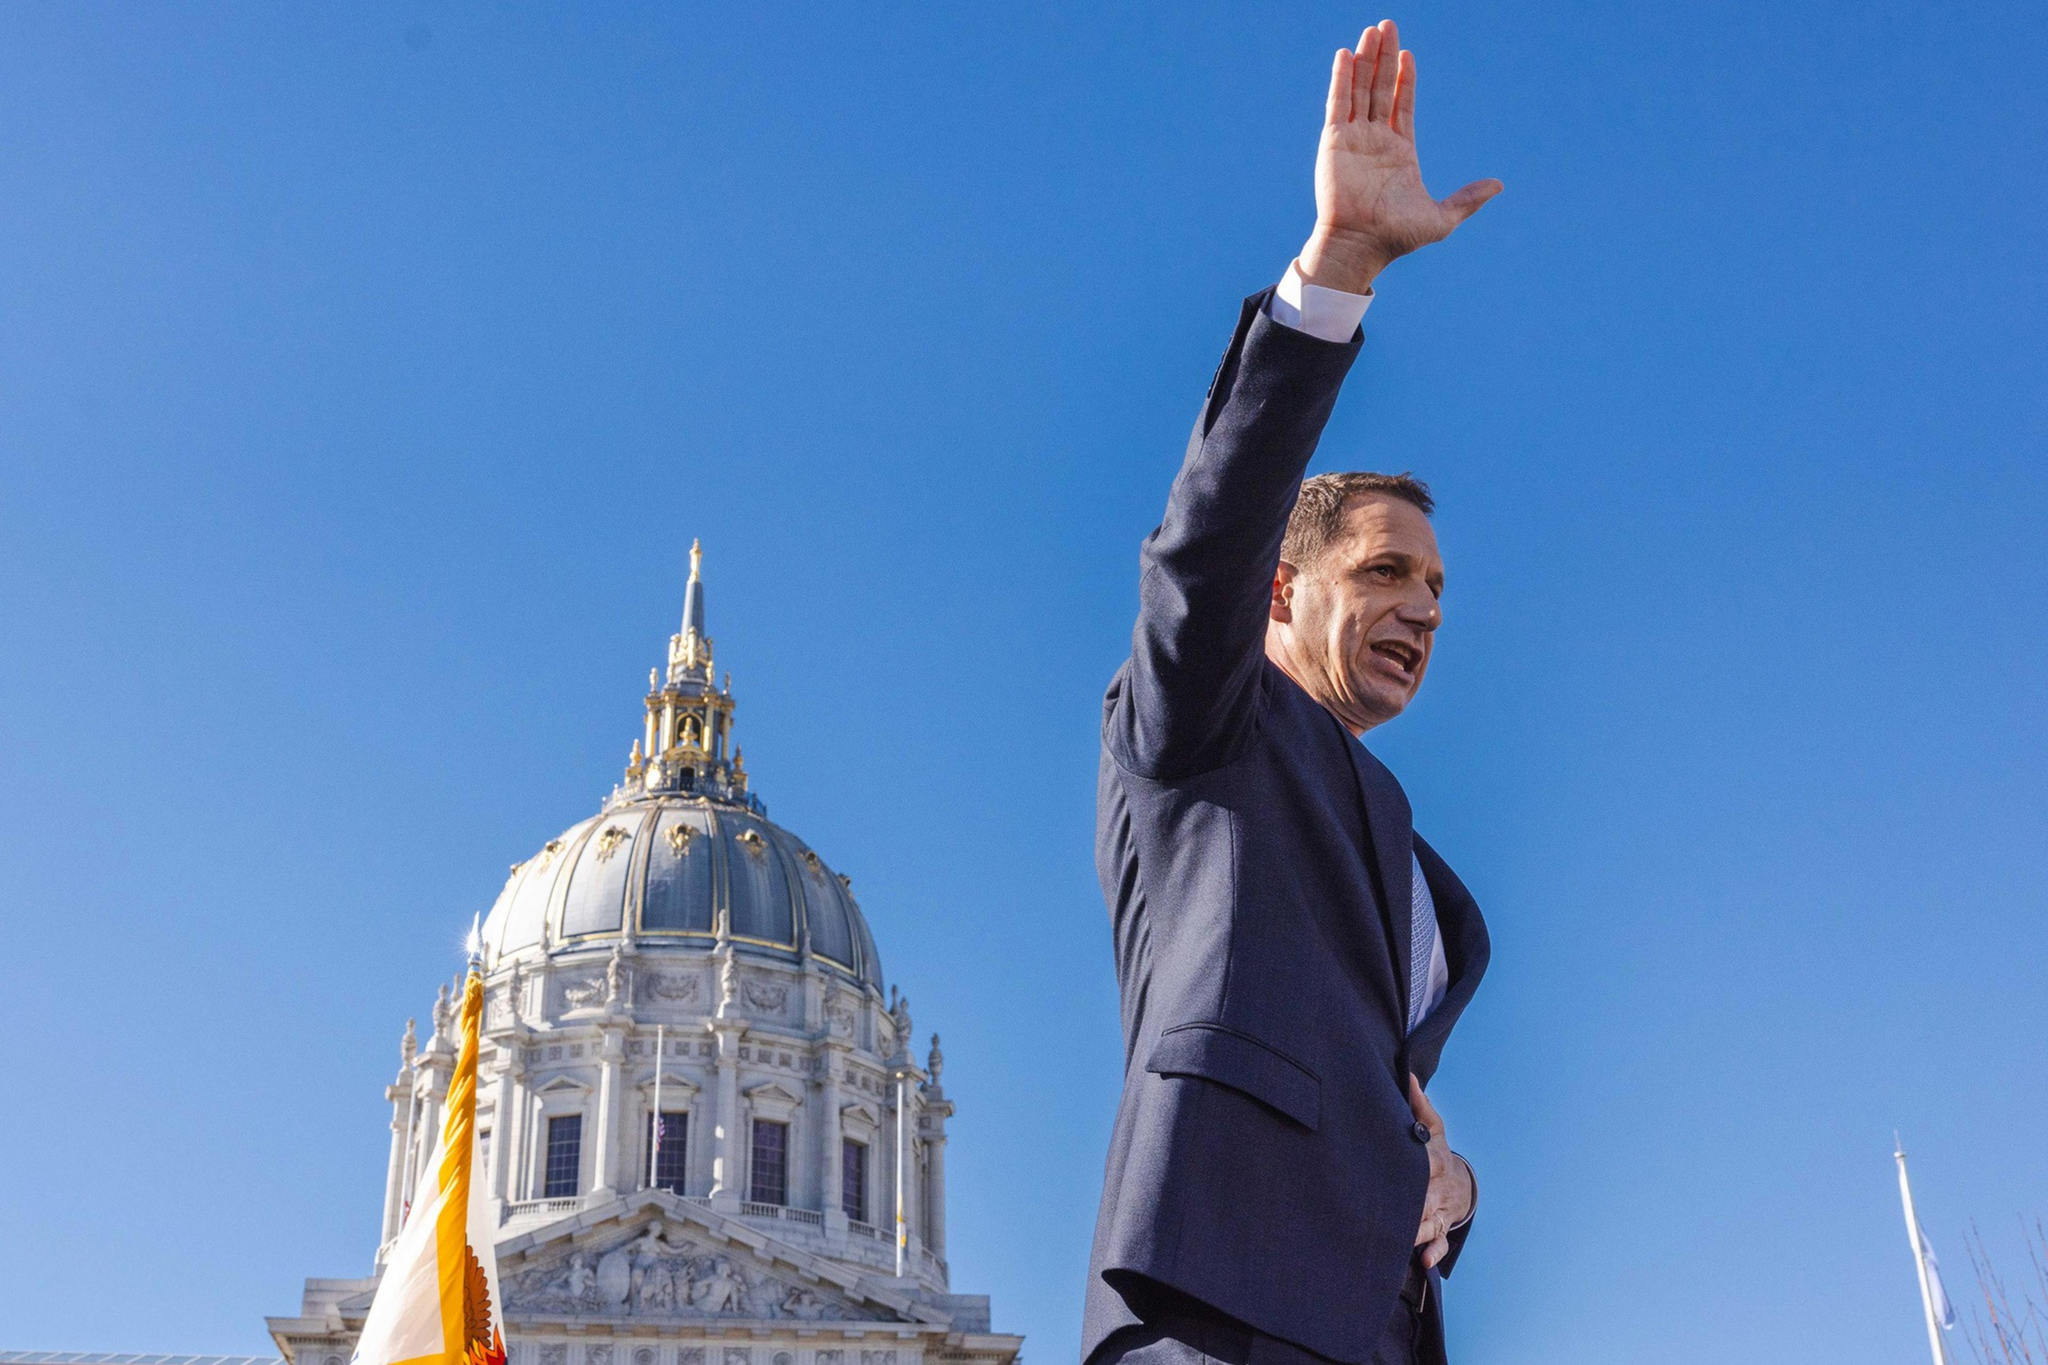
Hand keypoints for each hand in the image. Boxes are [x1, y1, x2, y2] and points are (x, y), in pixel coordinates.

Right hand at [1298, 19, 1501, 293]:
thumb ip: (1467, 199)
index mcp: (1399, 152)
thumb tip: (1499, 185)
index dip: (1405, 79)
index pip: (1402, 105)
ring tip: (1372, 31)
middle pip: (1380, 89)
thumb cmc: (1397, 237)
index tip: (1408, 55)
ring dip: (1365, 60)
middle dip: (1385, 58)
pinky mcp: (1334, 142)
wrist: (1362, 246)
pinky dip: (1342, 79)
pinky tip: (1347, 55)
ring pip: (1360, 90)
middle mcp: (1374, 141)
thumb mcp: (1442, 218)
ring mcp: (1353, 139)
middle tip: (1388, 26)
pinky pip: (1338, 103)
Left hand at [1407, 1072, 1472, 1268]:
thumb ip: (1418, 1103)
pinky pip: (1440, 1243)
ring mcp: (1440, 1212)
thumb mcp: (1431, 1126)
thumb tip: (1408, 1075)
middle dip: (1409, 1207)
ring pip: (1430, 1224)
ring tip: (1405, 1240)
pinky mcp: (1440, 1228)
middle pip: (1423, 1199)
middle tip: (1391, 1213)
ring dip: (1418, 1233)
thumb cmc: (1435, 1150)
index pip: (1423, 1165)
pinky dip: (1434, 1252)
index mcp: (1433, 1162)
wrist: (1459, 1180)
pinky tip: (1424, 1261)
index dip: (1411, 1168)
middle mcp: (1437, 1190)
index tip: (1394, 1170)